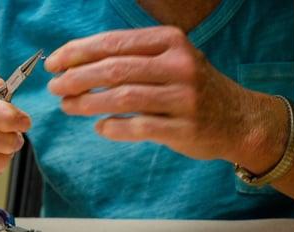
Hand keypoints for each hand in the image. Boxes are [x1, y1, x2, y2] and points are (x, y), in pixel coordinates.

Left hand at [45, 26, 287, 173]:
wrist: (240, 119)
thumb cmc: (193, 88)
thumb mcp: (170, 61)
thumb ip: (132, 59)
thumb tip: (77, 64)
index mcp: (170, 42)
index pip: (114, 43)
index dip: (78, 53)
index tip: (53, 63)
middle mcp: (178, 65)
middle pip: (114, 69)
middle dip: (76, 78)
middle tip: (54, 87)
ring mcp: (183, 98)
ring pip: (122, 97)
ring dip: (87, 103)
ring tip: (67, 106)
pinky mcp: (184, 128)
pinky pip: (138, 127)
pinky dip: (113, 127)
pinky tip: (99, 127)